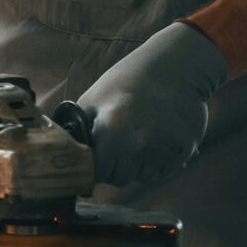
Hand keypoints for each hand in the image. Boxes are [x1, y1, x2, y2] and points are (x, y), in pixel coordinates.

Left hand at [77, 22, 226, 186]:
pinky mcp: (183, 152)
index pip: (96, 172)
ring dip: (138, 165)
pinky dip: (158, 162)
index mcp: (112, 129)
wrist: (174, 68)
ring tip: (140, 135)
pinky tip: (157, 138)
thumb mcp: (93, 99)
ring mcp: (164, 150)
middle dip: (115, 166)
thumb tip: (63, 157)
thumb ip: (77, 130)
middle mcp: (139, 144)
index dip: (94, 166)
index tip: (96, 157)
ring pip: (142, 177)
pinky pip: (163, 172)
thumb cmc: (128, 82)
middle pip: (119, 178)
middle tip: (119, 141)